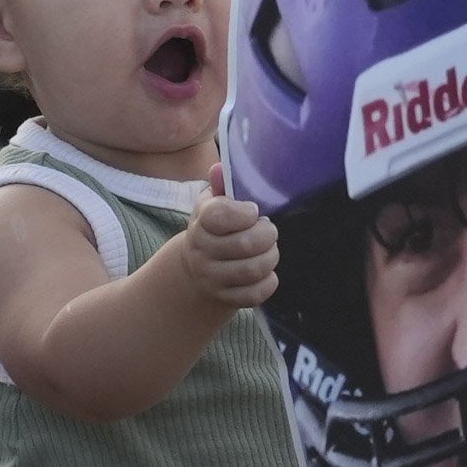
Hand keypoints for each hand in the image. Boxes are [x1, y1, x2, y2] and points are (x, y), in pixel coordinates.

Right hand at [181, 164, 278, 307]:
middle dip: (268, 235)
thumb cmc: (213, 230)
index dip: (245, 213)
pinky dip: (269, 282)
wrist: (195, 271)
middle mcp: (202, 252)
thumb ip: (221, 186)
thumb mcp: (212, 205)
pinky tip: (267, 272)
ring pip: (253, 270)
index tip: (254, 211)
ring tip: (269, 249)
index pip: (220, 216)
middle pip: (245, 244)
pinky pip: (255, 294)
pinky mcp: (224, 298)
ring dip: (270, 257)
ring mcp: (211, 278)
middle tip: (269, 231)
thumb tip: (219, 168)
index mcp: (201, 223)